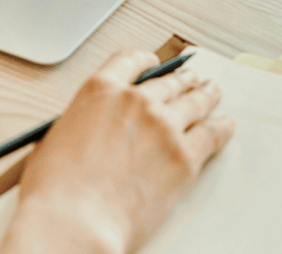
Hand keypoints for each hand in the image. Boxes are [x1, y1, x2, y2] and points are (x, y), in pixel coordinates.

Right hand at [0, 51, 234, 253]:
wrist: (75, 221)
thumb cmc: (56, 190)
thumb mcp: (59, 137)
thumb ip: (86, 122)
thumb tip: (98, 127)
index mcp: (100, 90)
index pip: (130, 61)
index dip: (146, 61)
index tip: (154, 63)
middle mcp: (135, 100)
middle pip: (168, 81)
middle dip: (182, 79)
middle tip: (192, 79)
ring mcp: (163, 126)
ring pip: (194, 102)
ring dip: (205, 95)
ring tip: (212, 93)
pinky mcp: (184, 157)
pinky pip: (211, 134)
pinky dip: (221, 128)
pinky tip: (225, 126)